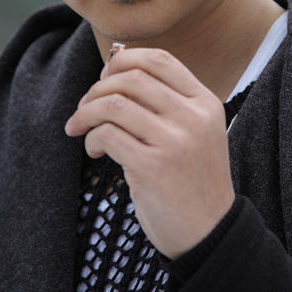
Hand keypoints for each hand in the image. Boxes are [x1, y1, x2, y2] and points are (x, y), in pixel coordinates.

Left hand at [64, 47, 234, 258]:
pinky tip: (94, 150)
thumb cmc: (192, 180)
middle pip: (132, 78)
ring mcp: (174, 142)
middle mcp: (193, 117)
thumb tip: (115, 70)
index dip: (124, 60)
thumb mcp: (196, 132)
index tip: (105, 75)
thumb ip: (168, 103)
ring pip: (114, 104)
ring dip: (86, 112)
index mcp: (205, 103)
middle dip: (98, 88)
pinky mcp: (152, 167)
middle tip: (85, 107)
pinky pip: (107, 135)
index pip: (160, 60)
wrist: (210, 232)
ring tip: (80, 127)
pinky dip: (91, 138)